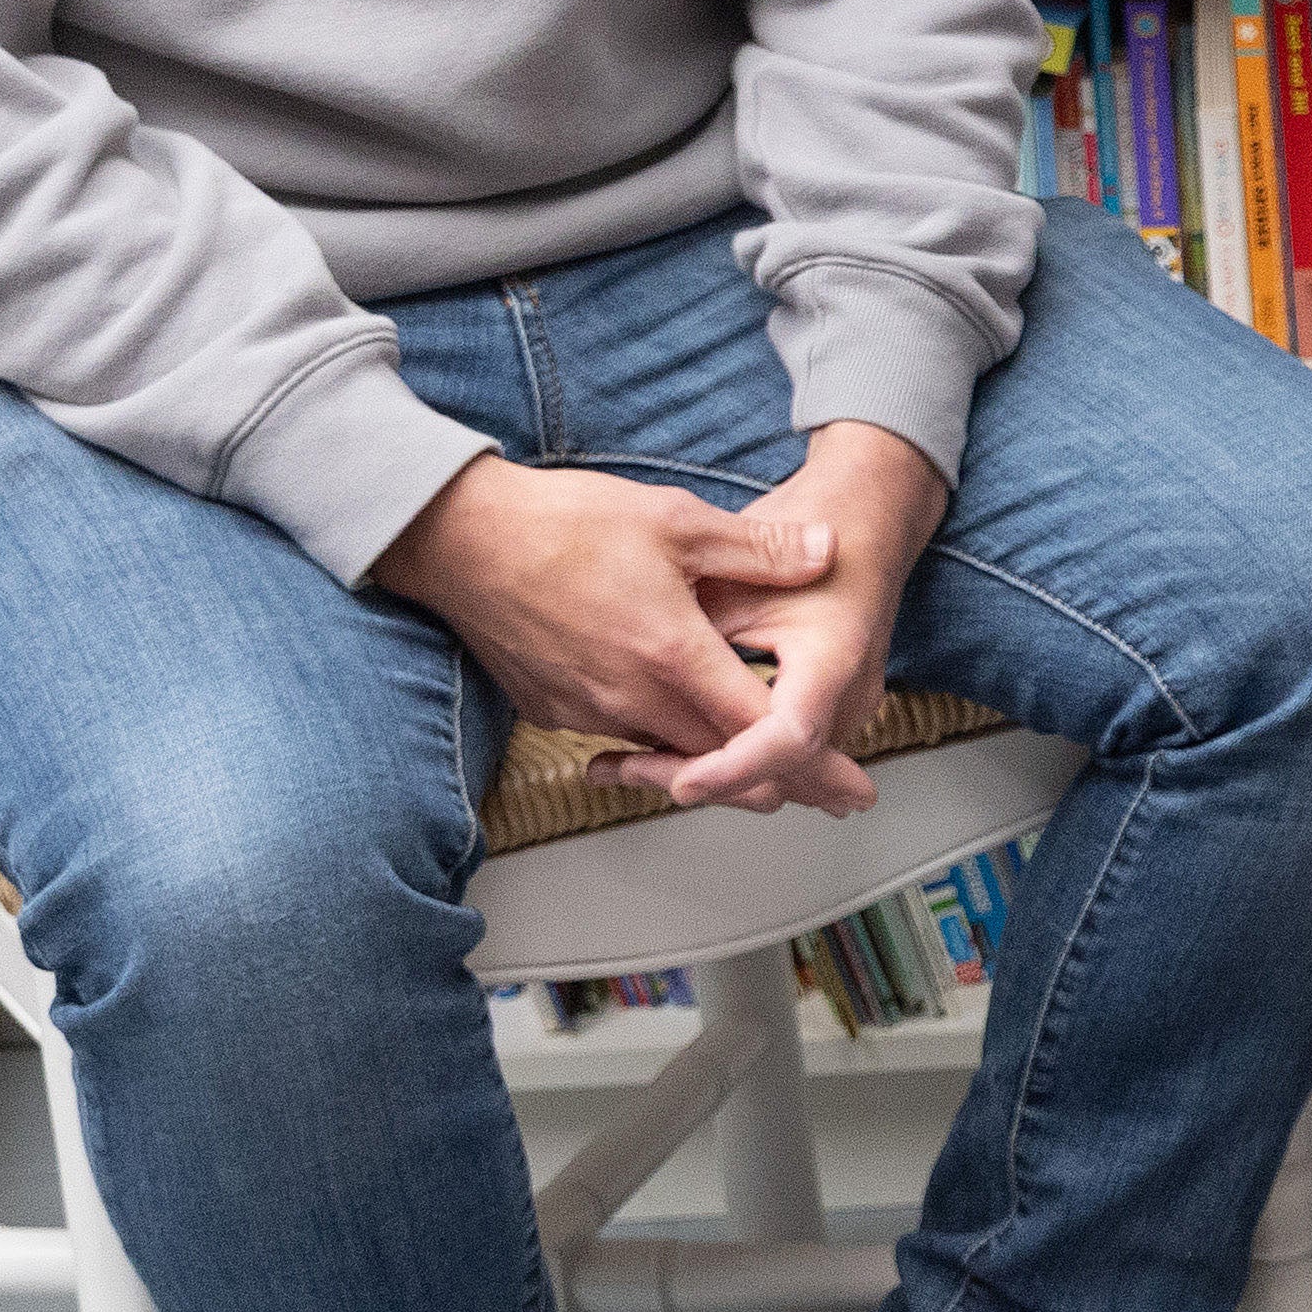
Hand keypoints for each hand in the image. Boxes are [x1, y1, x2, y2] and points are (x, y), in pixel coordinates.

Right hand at [375, 442, 916, 814]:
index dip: (816, 766)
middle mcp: (630, 698)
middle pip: (722, 763)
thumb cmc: (561, 523)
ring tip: (766, 768)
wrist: (457, 538)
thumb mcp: (676, 519)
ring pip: (671, 756)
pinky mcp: (553, 709)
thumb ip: (760, 547)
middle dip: (781, 781)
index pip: (761, 735)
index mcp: (673, 655)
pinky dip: (663, 742)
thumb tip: (827, 550)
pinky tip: (682, 728)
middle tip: (829, 793)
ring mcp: (588, 710)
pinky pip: (623, 738)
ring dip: (720, 765)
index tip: (853, 790)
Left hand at [647, 425, 944, 810]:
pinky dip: (720, 757)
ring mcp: (843, 713)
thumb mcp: (738, 571)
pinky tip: (656, 751)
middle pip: (779, 774)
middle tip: (619, 771)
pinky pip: (773, 755)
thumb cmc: (809, 532)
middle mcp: (850, 699)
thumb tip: (635, 677)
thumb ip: (697, 630)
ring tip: (620, 768)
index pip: (792, 738)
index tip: (682, 781)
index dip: (736, 767)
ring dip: (705, 773)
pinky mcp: (825, 715)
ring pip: (773, 774)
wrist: (865, 521)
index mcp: (834, 659)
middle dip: (701, 780)